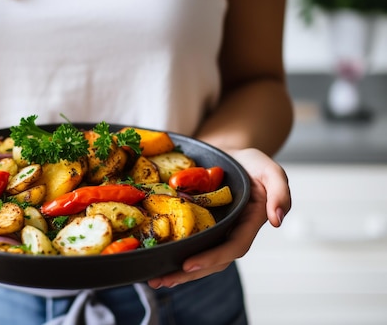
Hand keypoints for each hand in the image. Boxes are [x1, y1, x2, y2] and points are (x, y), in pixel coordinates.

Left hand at [148, 148, 290, 287]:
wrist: (229, 152)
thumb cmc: (251, 162)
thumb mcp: (270, 170)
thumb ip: (280, 192)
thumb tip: (277, 220)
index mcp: (249, 223)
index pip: (233, 247)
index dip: (211, 258)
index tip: (188, 264)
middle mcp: (231, 232)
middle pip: (212, 261)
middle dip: (188, 274)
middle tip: (161, 280)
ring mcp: (214, 231)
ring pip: (198, 257)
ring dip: (177, 271)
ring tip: (154, 280)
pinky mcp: (198, 225)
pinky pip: (187, 243)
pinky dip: (171, 253)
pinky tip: (152, 260)